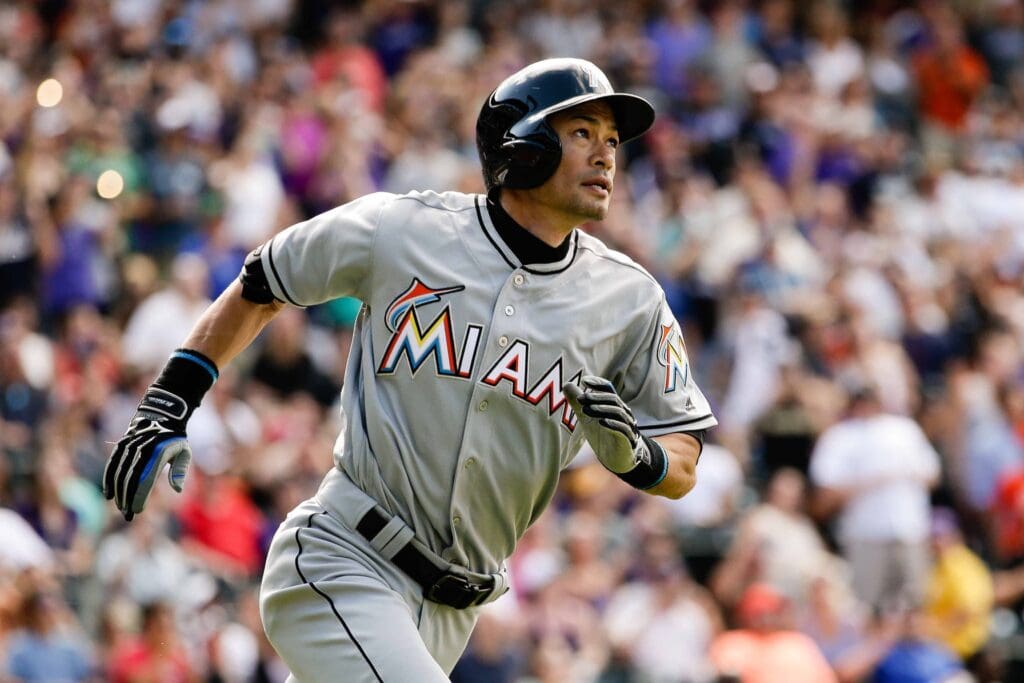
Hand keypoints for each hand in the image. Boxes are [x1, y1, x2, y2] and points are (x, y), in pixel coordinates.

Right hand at [102, 390, 192, 520]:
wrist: (161, 415)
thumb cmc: (175, 439)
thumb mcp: (184, 452)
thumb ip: (180, 471)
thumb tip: (177, 490)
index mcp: (157, 453)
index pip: (145, 479)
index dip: (139, 496)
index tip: (137, 511)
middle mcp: (140, 449)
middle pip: (130, 479)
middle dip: (127, 498)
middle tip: (128, 515)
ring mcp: (128, 447)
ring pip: (119, 473)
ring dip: (118, 493)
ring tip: (121, 508)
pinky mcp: (120, 446)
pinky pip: (112, 464)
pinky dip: (109, 480)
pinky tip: (109, 495)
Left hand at [563, 375, 642, 473]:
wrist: (617, 458)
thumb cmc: (603, 435)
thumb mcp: (587, 418)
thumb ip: (578, 403)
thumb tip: (566, 385)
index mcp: (613, 405)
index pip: (609, 389)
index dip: (598, 384)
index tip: (584, 381)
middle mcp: (623, 413)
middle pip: (613, 399)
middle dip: (596, 397)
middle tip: (579, 398)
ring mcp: (627, 425)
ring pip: (618, 412)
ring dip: (602, 409)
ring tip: (585, 410)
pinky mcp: (628, 439)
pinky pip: (623, 429)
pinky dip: (613, 424)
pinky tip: (601, 422)